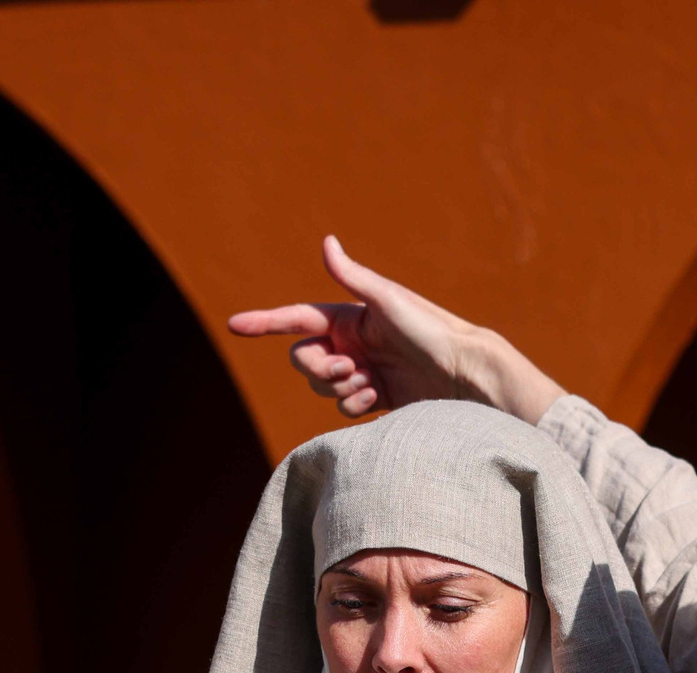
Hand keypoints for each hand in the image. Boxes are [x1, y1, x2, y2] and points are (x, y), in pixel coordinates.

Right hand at [227, 236, 564, 422]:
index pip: (296, 318)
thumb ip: (354, 277)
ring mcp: (362, 370)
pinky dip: (355, 404)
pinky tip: (380, 397)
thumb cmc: (430, 329)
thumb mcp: (389, 300)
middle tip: (351, 368)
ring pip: (322, 387)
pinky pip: (344, 406)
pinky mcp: (374, 397)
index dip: (264, 322)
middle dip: (320, 368)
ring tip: (372, 383)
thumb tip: (327, 242)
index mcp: (349, 317)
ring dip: (341, 388)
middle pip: (305, 360)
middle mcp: (351, 343)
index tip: (233, 325)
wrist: (463, 372)